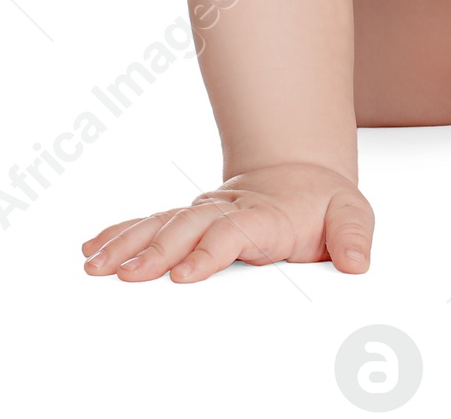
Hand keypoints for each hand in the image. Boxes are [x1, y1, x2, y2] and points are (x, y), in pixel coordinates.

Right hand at [81, 162, 372, 283]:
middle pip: (187, 228)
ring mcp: (204, 214)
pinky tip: (92, 248)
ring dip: (127, 243)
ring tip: (95, 264)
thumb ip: (354, 236)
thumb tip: (358, 264)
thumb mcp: (350, 214)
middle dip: (155, 251)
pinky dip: (121, 233)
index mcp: (264, 214)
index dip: (209, 250)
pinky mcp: (188, 220)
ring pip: (161, 225)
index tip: (184, 274)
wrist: (300, 176)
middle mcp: (227, 211)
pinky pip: (150, 224)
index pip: (233, 231)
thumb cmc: (323, 204)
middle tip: (125, 275)